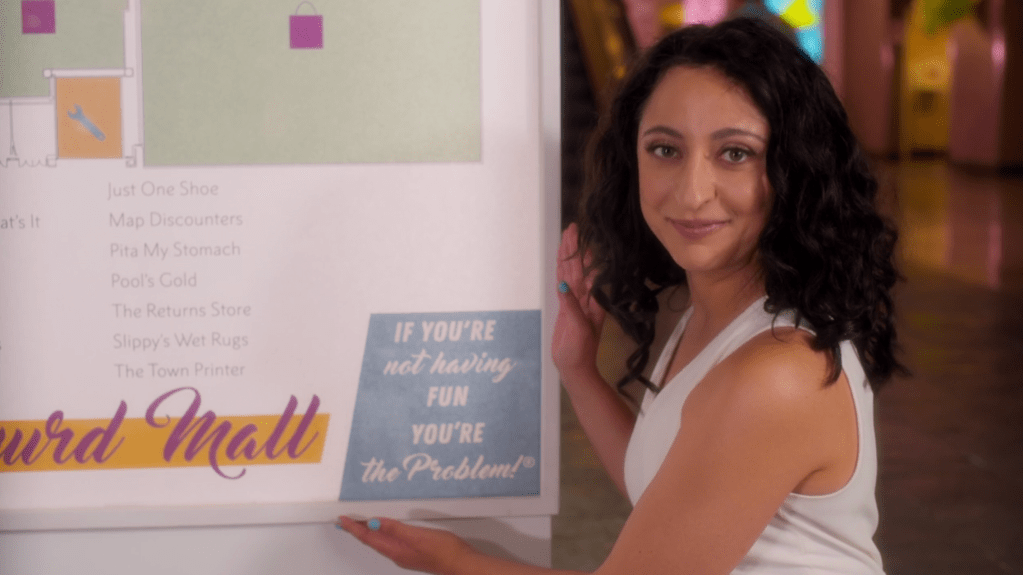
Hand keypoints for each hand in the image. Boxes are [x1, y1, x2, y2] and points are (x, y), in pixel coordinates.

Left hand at [337, 516, 473, 574]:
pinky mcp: (415, 551)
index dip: (354, 528)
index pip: (369, 538)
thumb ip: (395, 529)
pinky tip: (385, 529)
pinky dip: (383, 532)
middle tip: (345, 521)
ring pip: (380, 541)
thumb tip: (373, 523)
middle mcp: (398, 554)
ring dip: (368, 532)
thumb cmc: (444, 551)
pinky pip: (392, 541)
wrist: (463, 564)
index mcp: (396, 550)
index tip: (342, 520)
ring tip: (359, 524)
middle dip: (357, 531)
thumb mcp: (418, 536)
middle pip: (372, 541)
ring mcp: (406, 554)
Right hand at [552, 223, 605, 384]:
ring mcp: (575, 302)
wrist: (574, 368)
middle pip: (578, 268)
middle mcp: (585, 298)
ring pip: (570, 274)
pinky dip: (561, 272)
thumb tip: (563, 285)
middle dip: (574, 248)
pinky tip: (559, 261)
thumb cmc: (579, 351)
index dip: (583, 253)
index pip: (587, 271)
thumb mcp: (578, 329)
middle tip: (572, 228)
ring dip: (567, 256)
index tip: (580, 236)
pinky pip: (562, 285)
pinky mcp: (565, 308)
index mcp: (592, 301)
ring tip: (565, 237)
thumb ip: (570, 307)